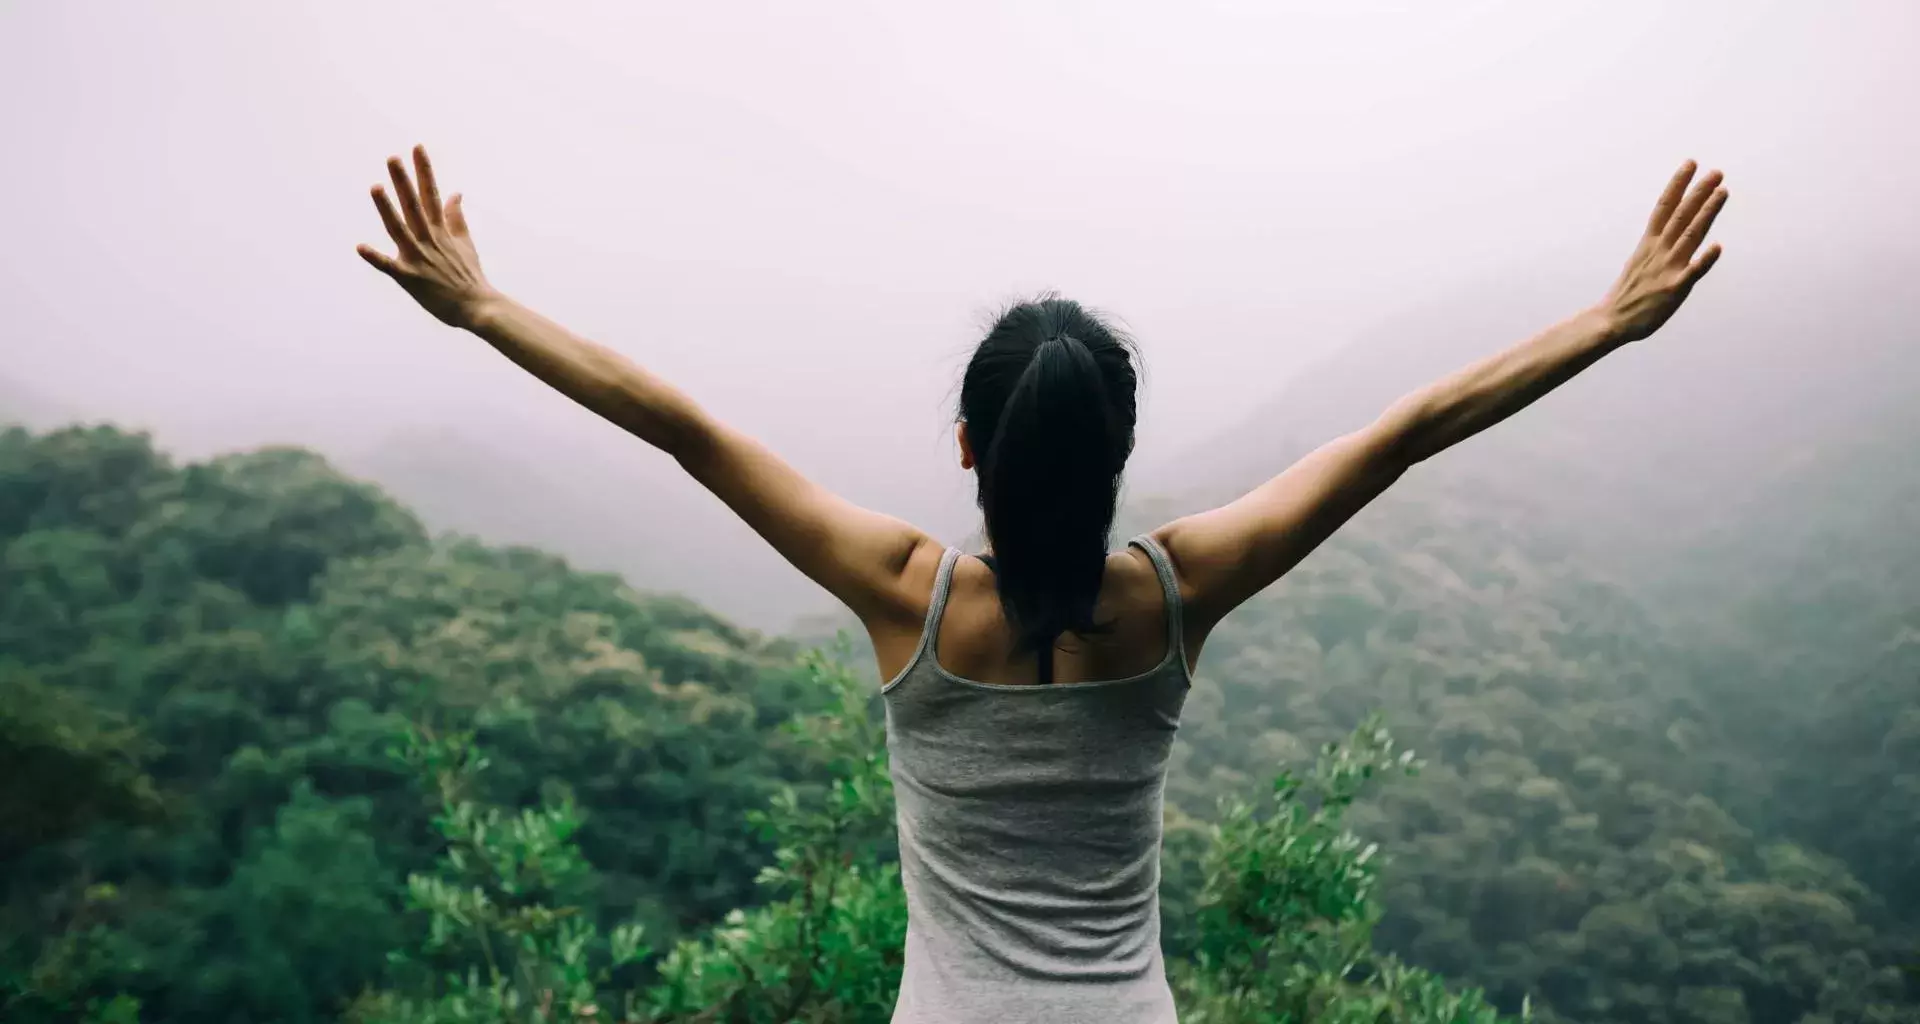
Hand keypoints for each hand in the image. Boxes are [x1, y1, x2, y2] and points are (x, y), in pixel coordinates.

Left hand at [357, 145, 496, 329]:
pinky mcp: (410, 278)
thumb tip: (455, 192)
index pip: (431, 193)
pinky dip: (375, 257)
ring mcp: (419, 258)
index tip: (417, 147)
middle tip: (392, 158)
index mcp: (441, 230)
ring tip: (376, 187)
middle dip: (403, 181)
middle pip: (413, 205)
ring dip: (387, 208)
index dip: (424, 170)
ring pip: (399, 228)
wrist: (478, 307)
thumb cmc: (470, 276)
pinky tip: (360, 247)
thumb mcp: (466, 242)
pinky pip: (389, 266)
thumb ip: (456, 216)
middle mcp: (429, 240)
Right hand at [1599, 160, 1728, 342]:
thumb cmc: (1628, 294)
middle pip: (1680, 215)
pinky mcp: (1675, 289)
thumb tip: (1666, 234)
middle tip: (1716, 172)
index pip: (1664, 207)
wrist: (1612, 321)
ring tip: (1723, 191)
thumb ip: (1657, 247)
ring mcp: (1667, 269)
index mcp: (1648, 244)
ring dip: (1706, 212)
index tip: (1690, 164)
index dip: (1678, 184)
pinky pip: (1693, 272)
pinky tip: (1717, 247)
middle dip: (1698, 192)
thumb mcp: (1639, 262)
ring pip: (1690, 234)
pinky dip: (1704, 260)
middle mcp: (1659, 251)